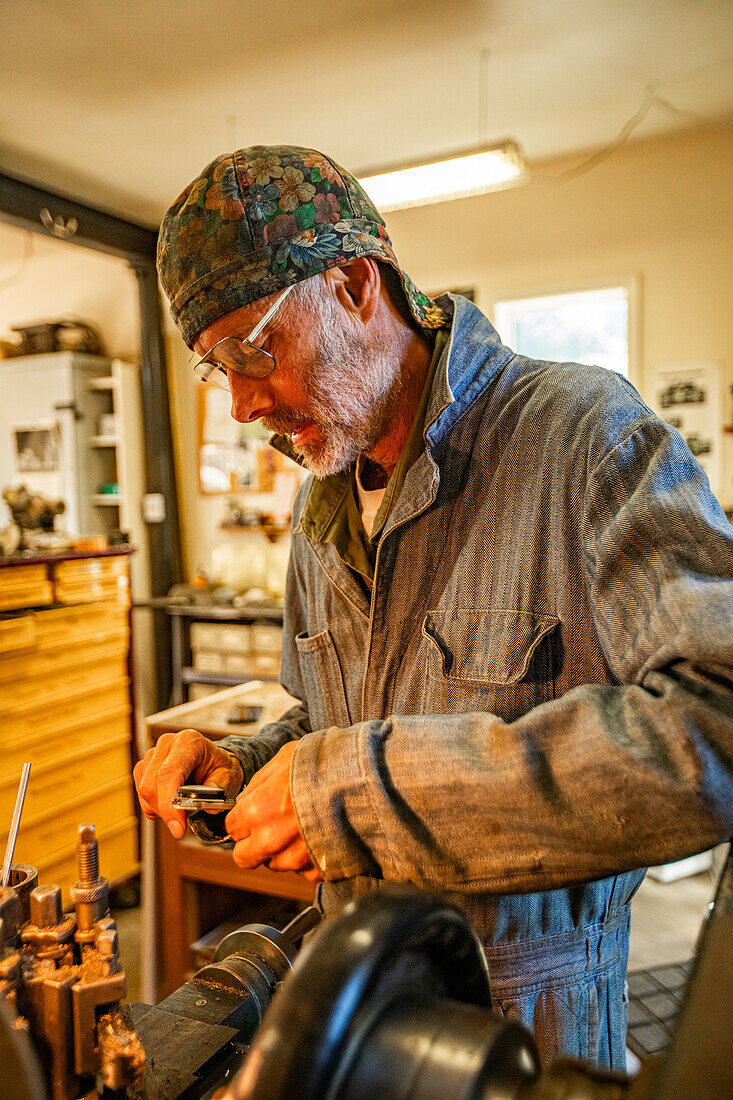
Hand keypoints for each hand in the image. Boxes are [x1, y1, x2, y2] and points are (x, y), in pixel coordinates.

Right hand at [134, 729, 243, 838]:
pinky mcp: (143, 767)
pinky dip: (155, 807)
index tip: (177, 829)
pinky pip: (141, 795)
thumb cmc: (219, 768)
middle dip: (166, 811)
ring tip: (181, 808)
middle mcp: (167, 744)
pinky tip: (171, 803)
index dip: (169, 803)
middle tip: (183, 823)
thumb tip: (207, 806)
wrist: (213, 762)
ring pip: (144, 792)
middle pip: (151, 785)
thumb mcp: (228, 777)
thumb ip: (218, 790)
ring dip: (160, 809)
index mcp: (189, 742)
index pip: (169, 773)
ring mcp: (152, 754)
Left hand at [225, 742, 321, 881]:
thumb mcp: (285, 758)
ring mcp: (295, 859)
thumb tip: (245, 799)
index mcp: (257, 811)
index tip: (253, 814)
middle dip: (252, 844)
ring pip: (275, 863)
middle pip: (244, 857)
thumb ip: (259, 783)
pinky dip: (308, 857)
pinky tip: (320, 834)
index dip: (243, 819)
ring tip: (304, 825)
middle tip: (270, 828)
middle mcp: (272, 840)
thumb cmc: (327, 764)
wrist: (368, 781)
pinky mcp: (318, 870)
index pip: (232, 828)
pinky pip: (304, 870)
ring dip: (282, 850)